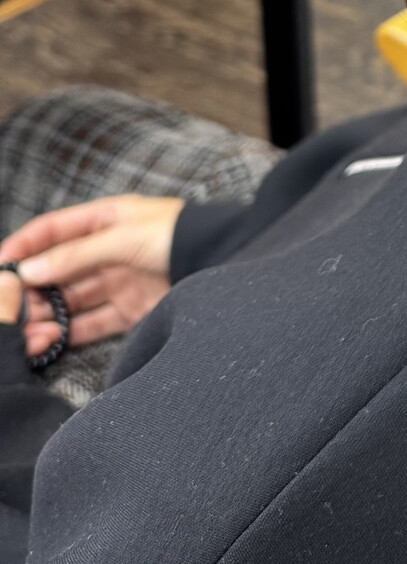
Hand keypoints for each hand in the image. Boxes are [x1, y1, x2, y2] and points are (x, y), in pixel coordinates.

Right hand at [0, 195, 183, 360]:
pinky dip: (70, 334)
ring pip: (71, 300)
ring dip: (48, 315)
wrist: (226, 259)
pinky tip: (50, 343)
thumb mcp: (126, 236)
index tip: (0, 267)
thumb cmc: (181, 234)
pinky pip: (92, 323)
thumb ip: (78, 254)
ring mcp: (118, 280)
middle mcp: (107, 250)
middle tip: (12, 310)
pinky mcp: (131, 309)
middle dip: (33, 290)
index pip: (52, 231)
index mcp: (105, 220)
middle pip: (58, 270)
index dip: (24, 246)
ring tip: (27, 331)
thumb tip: (32, 270)